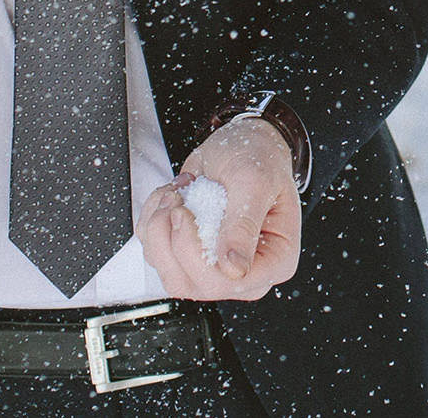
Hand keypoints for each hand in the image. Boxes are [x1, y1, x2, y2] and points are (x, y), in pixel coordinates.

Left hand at [136, 116, 299, 300]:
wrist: (241, 142)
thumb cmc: (258, 157)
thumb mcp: (254, 182)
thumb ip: (243, 225)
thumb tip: (234, 269)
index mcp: (274, 260)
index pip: (230, 283)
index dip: (196, 255)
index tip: (185, 214)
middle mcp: (244, 272)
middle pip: (191, 283)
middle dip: (172, 238)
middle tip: (177, 199)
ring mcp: (213, 267)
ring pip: (167, 271)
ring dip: (159, 228)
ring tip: (176, 194)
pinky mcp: (187, 256)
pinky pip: (155, 253)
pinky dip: (153, 221)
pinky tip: (174, 198)